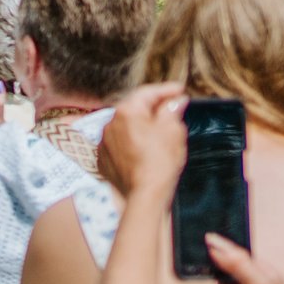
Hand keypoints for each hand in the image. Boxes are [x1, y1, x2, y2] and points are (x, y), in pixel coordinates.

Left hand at [96, 82, 188, 197]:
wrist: (145, 195)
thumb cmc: (161, 161)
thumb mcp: (173, 131)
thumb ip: (172, 110)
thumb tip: (175, 100)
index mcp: (126, 111)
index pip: (148, 93)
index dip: (166, 90)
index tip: (180, 89)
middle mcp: (110, 123)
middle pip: (134, 108)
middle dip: (153, 107)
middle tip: (171, 106)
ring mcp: (103, 142)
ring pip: (125, 126)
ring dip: (141, 125)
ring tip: (159, 129)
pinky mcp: (103, 159)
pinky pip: (119, 144)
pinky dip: (131, 142)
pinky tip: (144, 147)